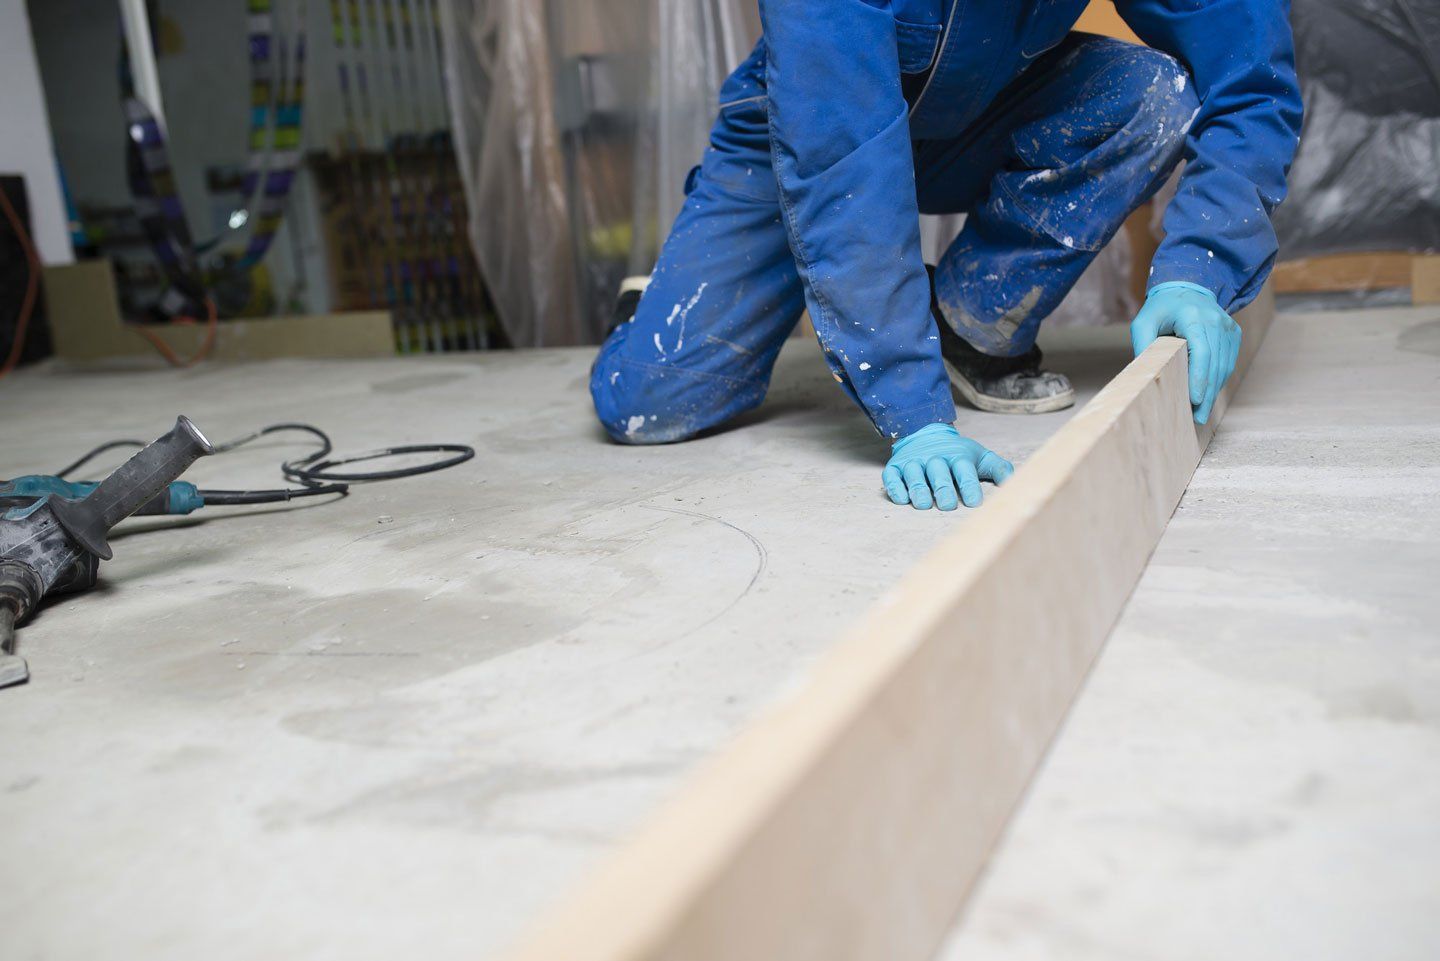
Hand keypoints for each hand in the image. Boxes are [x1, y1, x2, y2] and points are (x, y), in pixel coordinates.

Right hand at [882, 423, 1013, 510]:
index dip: (969, 486)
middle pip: (939, 473)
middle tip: (948, 505)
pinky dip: (896, 488)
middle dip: (943, 489)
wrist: (925, 433)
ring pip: (915, 475)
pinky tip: (902, 499)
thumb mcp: (979, 457)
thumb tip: (1013, 483)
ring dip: (918, 489)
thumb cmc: (957, 453)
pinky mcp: (895, 467)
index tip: (973, 502)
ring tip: (924, 505)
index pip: (964, 471)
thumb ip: (998, 468)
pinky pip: (892, 477)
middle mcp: (934, 458)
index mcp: (957, 457)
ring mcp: (913, 462)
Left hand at [1130, 281, 1241, 424]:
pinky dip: (1219, 378)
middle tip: (1198, 417)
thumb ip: (1143, 344)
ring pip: (1225, 364)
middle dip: (1207, 393)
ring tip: (1202, 411)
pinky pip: (1228, 360)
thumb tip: (1144, 373)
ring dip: (1215, 389)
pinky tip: (1209, 393)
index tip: (1194, 400)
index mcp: (1193, 316)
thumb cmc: (1161, 308)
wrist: (1186, 287)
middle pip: (1215, 362)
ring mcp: (1227, 326)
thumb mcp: (1143, 322)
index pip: (1202, 351)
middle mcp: (1215, 320)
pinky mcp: (1233, 332)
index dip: (1199, 377)